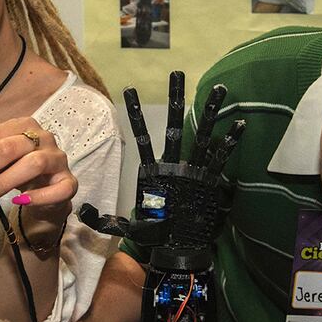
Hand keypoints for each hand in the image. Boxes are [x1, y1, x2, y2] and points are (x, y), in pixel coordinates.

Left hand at [0, 117, 77, 232]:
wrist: (45, 196)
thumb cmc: (18, 173)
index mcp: (24, 126)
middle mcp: (44, 137)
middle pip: (9, 147)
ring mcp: (59, 159)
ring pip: (33, 163)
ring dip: (4, 182)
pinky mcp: (69, 182)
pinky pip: (59, 188)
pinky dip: (38, 196)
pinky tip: (20, 202)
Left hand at [78, 73, 243, 253]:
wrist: (178, 248)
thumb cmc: (155, 235)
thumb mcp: (127, 228)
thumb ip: (104, 221)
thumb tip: (82, 211)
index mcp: (152, 171)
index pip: (142, 136)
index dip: (136, 114)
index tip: (129, 89)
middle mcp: (173, 165)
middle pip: (174, 126)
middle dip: (175, 100)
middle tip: (177, 73)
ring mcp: (192, 170)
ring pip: (201, 135)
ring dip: (210, 113)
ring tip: (218, 90)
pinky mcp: (208, 182)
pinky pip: (219, 159)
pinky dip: (229, 142)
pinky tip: (239, 125)